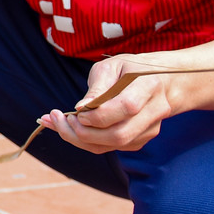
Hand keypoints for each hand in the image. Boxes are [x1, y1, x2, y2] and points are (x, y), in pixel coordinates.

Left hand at [38, 54, 176, 152]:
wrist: (157, 81)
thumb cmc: (128, 70)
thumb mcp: (111, 66)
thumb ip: (98, 86)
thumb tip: (81, 108)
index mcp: (149, 86)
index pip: (127, 107)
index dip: (99, 115)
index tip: (76, 111)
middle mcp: (155, 111)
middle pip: (120, 134)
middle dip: (85, 132)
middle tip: (60, 119)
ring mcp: (150, 129)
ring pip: (114, 145)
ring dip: (80, 139)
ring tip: (56, 123)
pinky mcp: (140, 140)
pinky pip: (111, 148)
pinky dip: (86, 142)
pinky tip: (67, 128)